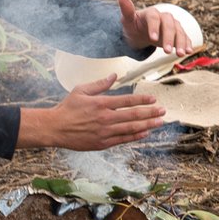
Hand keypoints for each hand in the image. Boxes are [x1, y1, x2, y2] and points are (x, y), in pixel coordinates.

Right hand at [17, 74, 165, 150]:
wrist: (55, 128)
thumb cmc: (67, 108)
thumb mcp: (81, 90)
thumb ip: (100, 84)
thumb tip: (114, 75)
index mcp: (101, 103)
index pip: (127, 101)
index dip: (142, 100)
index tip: (153, 99)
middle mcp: (105, 118)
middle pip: (133, 115)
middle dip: (150, 112)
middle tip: (163, 111)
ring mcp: (105, 132)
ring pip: (131, 128)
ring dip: (148, 125)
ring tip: (159, 122)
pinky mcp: (102, 143)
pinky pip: (123, 139)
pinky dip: (135, 136)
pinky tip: (145, 133)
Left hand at [118, 0, 192, 55]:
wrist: (140, 32)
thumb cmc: (133, 25)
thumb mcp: (127, 20)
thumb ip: (126, 10)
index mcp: (151, 13)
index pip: (154, 18)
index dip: (154, 27)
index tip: (152, 39)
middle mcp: (164, 17)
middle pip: (169, 25)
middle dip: (168, 38)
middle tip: (166, 51)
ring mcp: (172, 25)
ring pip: (179, 32)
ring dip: (180, 43)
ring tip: (180, 54)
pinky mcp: (177, 34)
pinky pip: (184, 37)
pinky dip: (187, 43)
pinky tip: (188, 51)